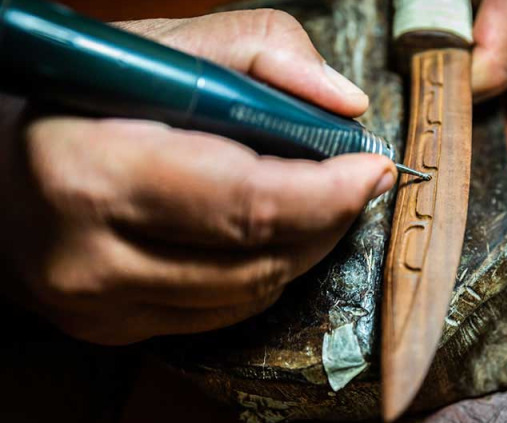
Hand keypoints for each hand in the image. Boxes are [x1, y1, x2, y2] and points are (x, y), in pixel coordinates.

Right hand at [0, 10, 395, 344]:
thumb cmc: (77, 99)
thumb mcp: (159, 48)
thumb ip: (262, 53)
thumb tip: (344, 106)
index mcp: (93, 173)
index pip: (243, 203)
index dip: (325, 193)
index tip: (370, 170)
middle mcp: (91, 259)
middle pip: (258, 260)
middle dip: (328, 221)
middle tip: (354, 183)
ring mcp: (101, 307)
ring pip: (249, 293)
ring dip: (301, 247)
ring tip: (312, 202)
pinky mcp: (114, 328)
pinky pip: (222, 312)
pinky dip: (261, 273)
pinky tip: (261, 236)